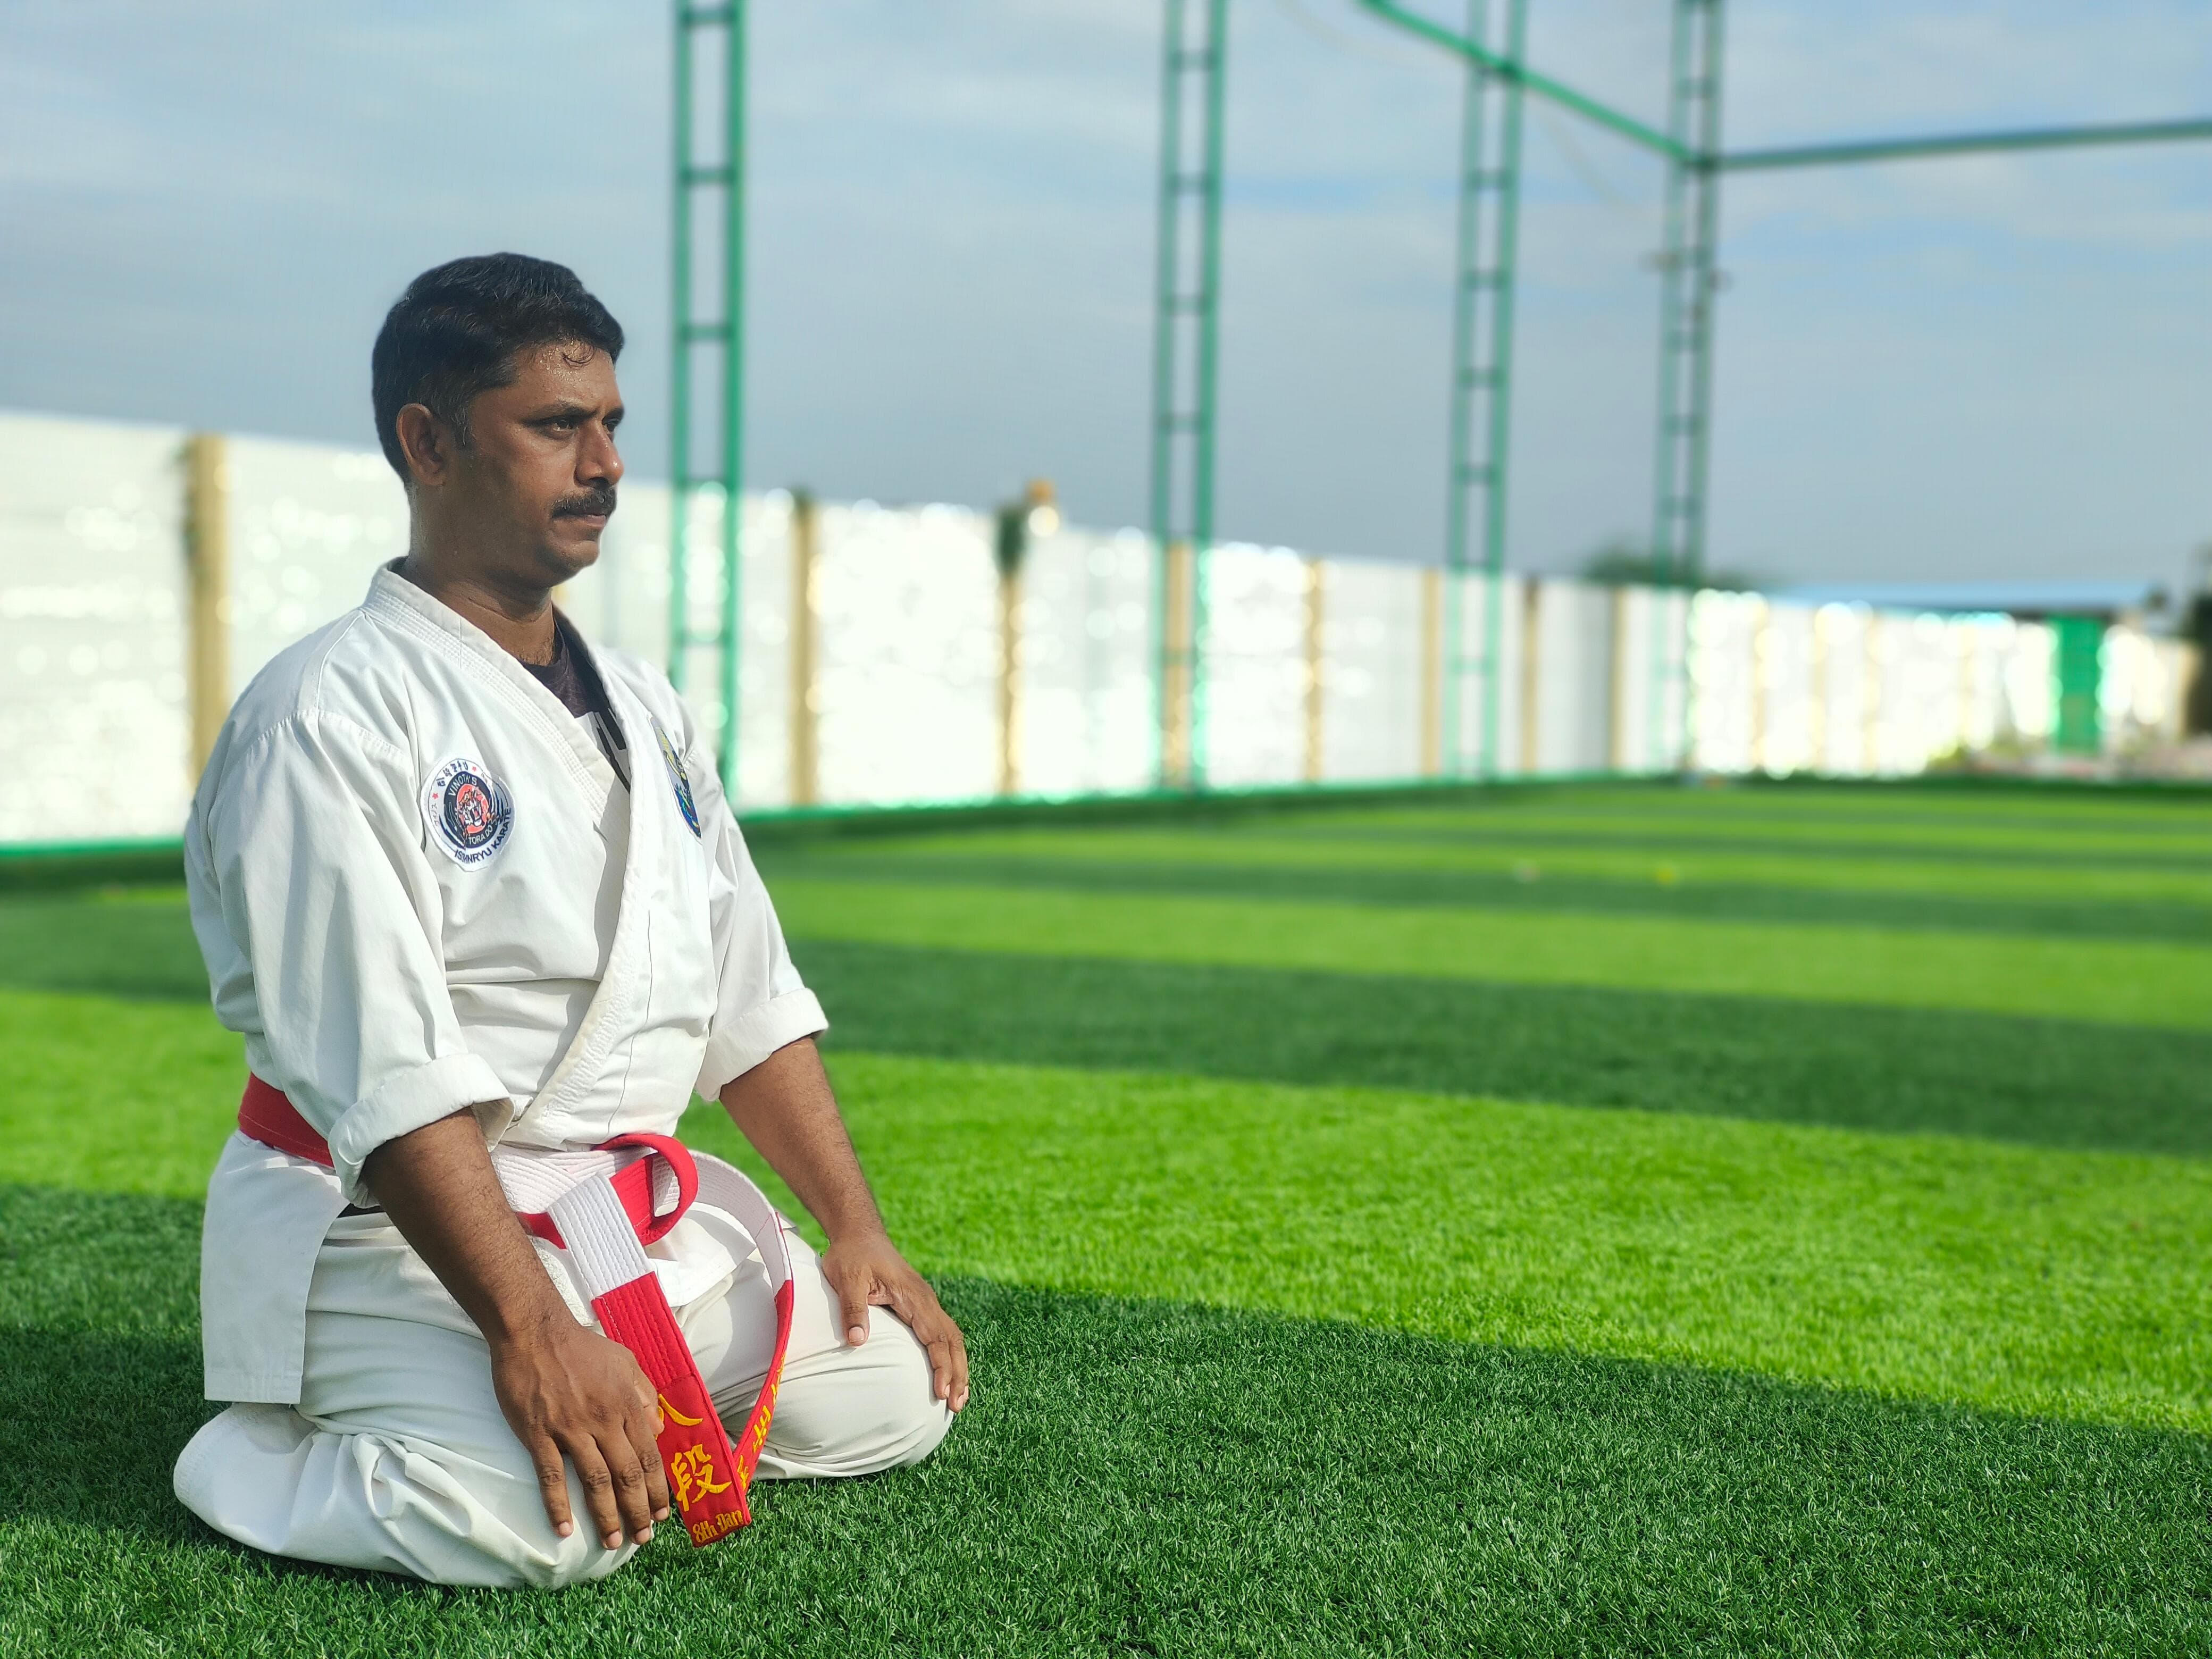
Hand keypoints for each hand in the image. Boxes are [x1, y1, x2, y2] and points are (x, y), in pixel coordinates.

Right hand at [489, 1313, 672, 1550]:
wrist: (534, 1331)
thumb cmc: (581, 1346)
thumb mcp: (625, 1361)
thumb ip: (644, 1394)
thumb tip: (658, 1428)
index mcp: (627, 1404)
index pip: (648, 1456)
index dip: (656, 1489)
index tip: (661, 1514)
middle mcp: (604, 1420)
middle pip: (627, 1475)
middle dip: (637, 1511)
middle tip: (641, 1539)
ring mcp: (571, 1428)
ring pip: (595, 1481)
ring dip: (605, 1516)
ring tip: (611, 1543)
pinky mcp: (539, 1432)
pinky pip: (551, 1475)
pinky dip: (557, 1505)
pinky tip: (563, 1529)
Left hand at [819, 1231, 970, 1412]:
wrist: (859, 1233)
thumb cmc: (851, 1255)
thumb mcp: (847, 1278)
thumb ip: (853, 1309)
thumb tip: (856, 1342)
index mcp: (913, 1296)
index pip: (936, 1336)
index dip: (942, 1365)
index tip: (942, 1392)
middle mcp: (925, 1300)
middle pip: (952, 1340)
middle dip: (958, 1373)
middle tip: (957, 1406)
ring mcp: (925, 1303)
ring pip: (951, 1337)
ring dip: (957, 1367)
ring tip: (958, 1398)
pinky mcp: (919, 1306)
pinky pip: (941, 1333)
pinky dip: (949, 1355)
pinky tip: (947, 1373)